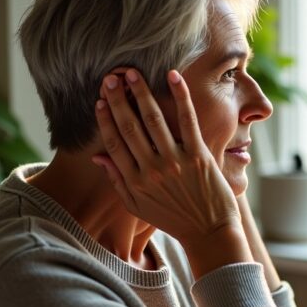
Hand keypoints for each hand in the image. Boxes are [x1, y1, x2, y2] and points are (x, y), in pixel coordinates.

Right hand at [93, 68, 251, 275]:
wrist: (209, 232)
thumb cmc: (174, 219)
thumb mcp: (138, 206)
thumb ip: (118, 180)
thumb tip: (97, 156)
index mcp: (134, 182)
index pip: (113, 144)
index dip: (105, 120)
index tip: (99, 101)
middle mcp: (151, 170)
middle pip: (129, 127)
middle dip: (118, 100)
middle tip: (111, 77)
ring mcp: (175, 162)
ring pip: (153, 120)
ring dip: (141, 93)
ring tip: (133, 73)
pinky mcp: (198, 156)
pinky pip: (187, 120)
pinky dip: (180, 96)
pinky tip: (172, 77)